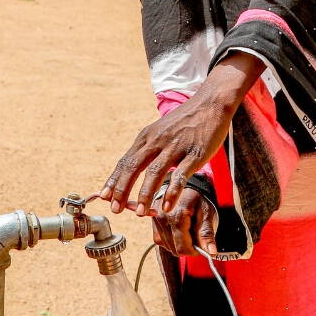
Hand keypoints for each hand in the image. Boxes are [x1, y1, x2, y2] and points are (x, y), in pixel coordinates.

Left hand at [100, 53, 263, 215]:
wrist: (211, 103)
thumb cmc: (185, 121)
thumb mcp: (160, 131)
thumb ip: (147, 149)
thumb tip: (131, 169)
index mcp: (147, 137)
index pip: (125, 162)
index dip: (113, 180)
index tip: (104, 197)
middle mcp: (157, 141)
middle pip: (134, 167)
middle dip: (122, 190)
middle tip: (115, 209)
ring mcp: (176, 147)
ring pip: (155, 173)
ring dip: (145, 194)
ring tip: (140, 212)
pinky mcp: (194, 154)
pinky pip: (180, 175)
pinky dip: (172, 192)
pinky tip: (167, 206)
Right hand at [151, 186, 218, 256]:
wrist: (186, 182)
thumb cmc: (199, 198)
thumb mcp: (207, 213)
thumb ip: (207, 234)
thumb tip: (211, 252)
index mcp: (178, 216)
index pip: (182, 248)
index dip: (193, 251)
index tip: (201, 246)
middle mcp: (164, 217)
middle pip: (174, 248)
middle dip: (186, 246)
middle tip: (195, 234)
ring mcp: (156, 218)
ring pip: (166, 245)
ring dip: (177, 243)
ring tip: (187, 229)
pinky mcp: (152, 219)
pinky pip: (159, 239)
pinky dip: (169, 239)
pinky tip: (177, 229)